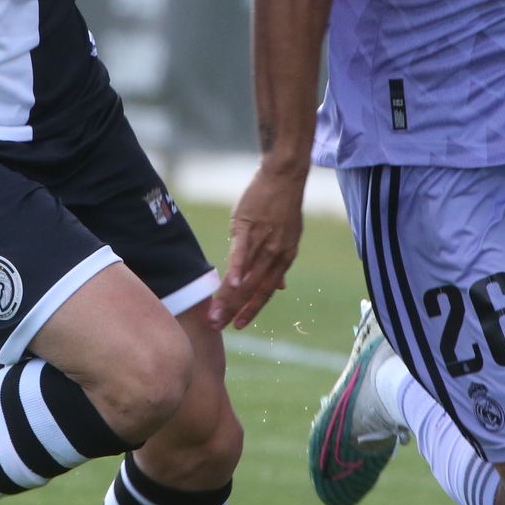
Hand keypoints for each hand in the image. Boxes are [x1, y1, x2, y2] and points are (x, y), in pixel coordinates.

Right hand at [210, 163, 308, 330]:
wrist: (283, 176)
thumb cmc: (283, 207)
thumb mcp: (289, 238)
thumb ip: (280, 265)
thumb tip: (280, 288)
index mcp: (284, 258)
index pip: (266, 291)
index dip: (252, 309)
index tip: (238, 325)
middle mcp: (275, 253)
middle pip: (252, 288)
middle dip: (234, 310)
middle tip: (218, 327)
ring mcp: (262, 240)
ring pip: (244, 276)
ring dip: (228, 298)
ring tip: (214, 314)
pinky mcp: (247, 226)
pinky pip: (241, 252)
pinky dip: (236, 269)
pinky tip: (228, 285)